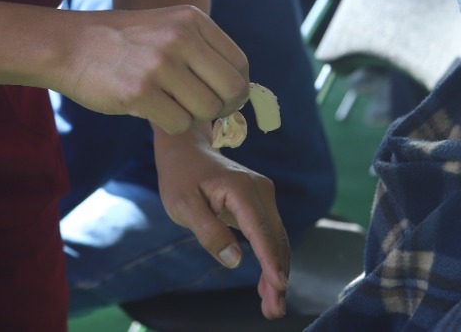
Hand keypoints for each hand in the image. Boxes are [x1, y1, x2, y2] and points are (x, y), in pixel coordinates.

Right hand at [57, 5, 249, 134]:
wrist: (69, 44)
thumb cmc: (123, 42)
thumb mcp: (167, 27)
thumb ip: (202, 50)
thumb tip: (239, 91)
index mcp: (192, 20)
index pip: (240, 64)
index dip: (238, 89)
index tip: (224, 100)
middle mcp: (180, 38)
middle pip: (232, 90)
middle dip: (225, 109)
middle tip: (205, 112)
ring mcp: (160, 65)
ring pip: (207, 110)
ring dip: (193, 117)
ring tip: (170, 105)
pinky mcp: (140, 92)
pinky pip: (179, 124)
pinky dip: (170, 124)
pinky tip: (151, 109)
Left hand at [155, 129, 290, 318]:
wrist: (186, 149)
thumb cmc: (181, 177)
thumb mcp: (183, 206)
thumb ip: (208, 231)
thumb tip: (235, 259)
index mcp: (241, 189)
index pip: (261, 231)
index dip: (271, 261)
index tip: (279, 286)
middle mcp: (260, 190)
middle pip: (275, 239)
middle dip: (277, 276)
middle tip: (274, 310)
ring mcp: (263, 195)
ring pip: (277, 239)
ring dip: (277, 271)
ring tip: (272, 306)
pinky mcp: (261, 202)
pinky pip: (270, 233)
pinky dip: (272, 258)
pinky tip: (268, 283)